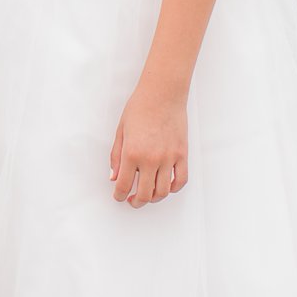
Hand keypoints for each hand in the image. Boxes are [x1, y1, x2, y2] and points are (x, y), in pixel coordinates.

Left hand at [110, 85, 188, 205]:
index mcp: (132, 153)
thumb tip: (114, 177)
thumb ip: (116, 157)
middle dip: (136, 202)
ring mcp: (169, 158)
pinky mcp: (182, 155)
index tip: (119, 196)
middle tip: (132, 201)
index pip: (124, 185)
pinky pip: (180, 180)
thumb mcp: (121, 131)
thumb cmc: (139, 108)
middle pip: (145, 194)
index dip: (119, 195)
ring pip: (163, 191)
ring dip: (154, 198)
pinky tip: (165, 186)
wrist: (162, 94)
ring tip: (148, 195)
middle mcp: (151, 159)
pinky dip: (173, 188)